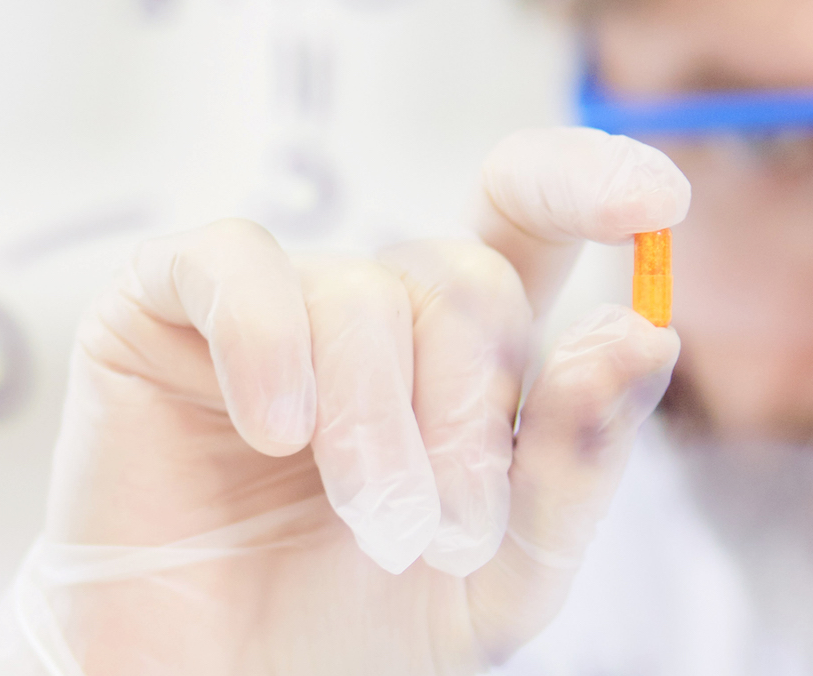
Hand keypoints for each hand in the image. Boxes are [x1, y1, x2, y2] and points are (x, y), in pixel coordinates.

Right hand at [0, 128, 692, 674]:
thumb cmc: (349, 637)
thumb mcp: (504, 578)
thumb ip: (576, 468)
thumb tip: (640, 335)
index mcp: (463, 358)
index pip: (530, 220)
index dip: (585, 183)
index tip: (653, 202)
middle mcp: (371, 313)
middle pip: (465, 279)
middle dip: (472, 417)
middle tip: (438, 536)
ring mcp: (267, 304)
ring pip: (363, 292)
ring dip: (380, 425)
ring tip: (367, 526)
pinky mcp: (158, 310)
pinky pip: (236, 265)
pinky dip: (268, 342)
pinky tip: (275, 431)